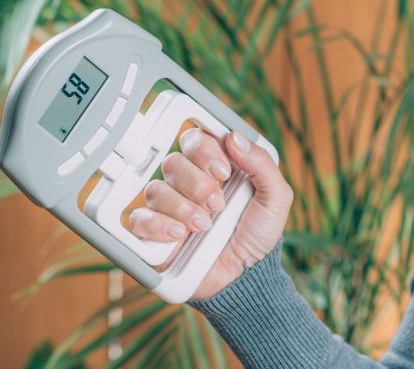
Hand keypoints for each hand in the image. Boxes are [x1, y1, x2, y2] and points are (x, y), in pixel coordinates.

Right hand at [128, 127, 292, 299]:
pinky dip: (159, 224)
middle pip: (172, 162)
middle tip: (218, 205)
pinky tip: (180, 234)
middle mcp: (188, 183)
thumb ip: (261, 164)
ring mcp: (169, 208)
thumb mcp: (275, 198)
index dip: (204, 150)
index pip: (194, 139)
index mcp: (214, 168)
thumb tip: (234, 137)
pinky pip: (139, 219)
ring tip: (205, 226)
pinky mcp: (153, 234)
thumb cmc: (259, 235)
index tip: (223, 171)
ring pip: (155, 190)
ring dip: (183, 208)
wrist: (245, 276)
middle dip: (198, 184)